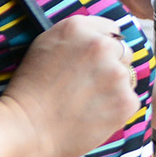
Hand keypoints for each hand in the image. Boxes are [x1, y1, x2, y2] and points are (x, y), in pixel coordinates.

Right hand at [0, 15, 138, 156]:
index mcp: (79, 27)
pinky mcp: (125, 100)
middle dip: (112, 66)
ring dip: (114, 88)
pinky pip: (129, 100)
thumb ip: (76, 37)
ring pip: (127, 77)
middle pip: (123, 52)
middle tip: (89, 85)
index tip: (93, 62)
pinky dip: (116, 109)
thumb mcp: (45, 45)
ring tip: (87, 103)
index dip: (102, 47)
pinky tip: (94, 115)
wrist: (26, 128)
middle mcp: (101, 45)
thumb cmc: (29, 90)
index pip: (110, 29)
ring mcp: (116, 73)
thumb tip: (102, 38)